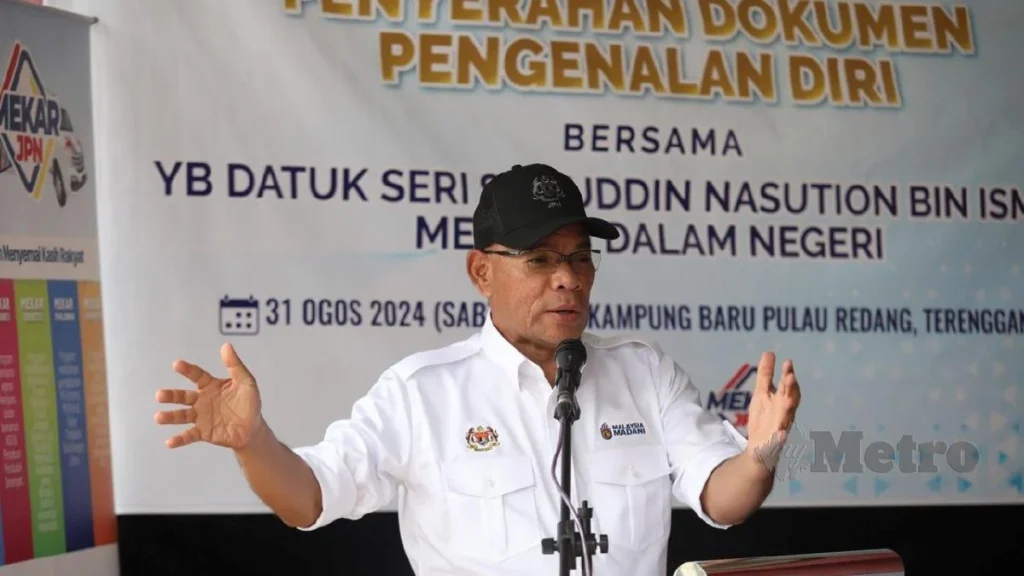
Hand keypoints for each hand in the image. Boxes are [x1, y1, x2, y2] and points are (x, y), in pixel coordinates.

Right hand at [155, 343, 263, 449]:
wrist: (252, 428)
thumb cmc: (249, 403)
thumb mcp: (246, 382)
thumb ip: (235, 365)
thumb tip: (226, 346)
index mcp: (210, 386)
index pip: (196, 375)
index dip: (187, 370)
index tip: (177, 364)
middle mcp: (201, 400)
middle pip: (182, 396)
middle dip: (170, 396)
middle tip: (159, 395)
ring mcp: (201, 417)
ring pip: (181, 415)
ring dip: (169, 417)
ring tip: (159, 417)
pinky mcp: (203, 432)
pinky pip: (189, 435)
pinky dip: (179, 439)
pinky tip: (169, 442)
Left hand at [745, 351, 800, 471]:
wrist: (759, 449)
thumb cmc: (763, 419)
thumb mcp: (761, 394)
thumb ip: (765, 375)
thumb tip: (769, 352)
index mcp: (782, 401)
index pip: (787, 387)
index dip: (788, 376)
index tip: (787, 362)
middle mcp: (785, 414)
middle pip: (790, 399)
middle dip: (790, 388)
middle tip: (789, 375)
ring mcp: (780, 429)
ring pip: (787, 418)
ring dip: (788, 408)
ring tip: (788, 399)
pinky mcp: (774, 444)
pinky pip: (778, 441)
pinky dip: (780, 437)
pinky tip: (781, 434)